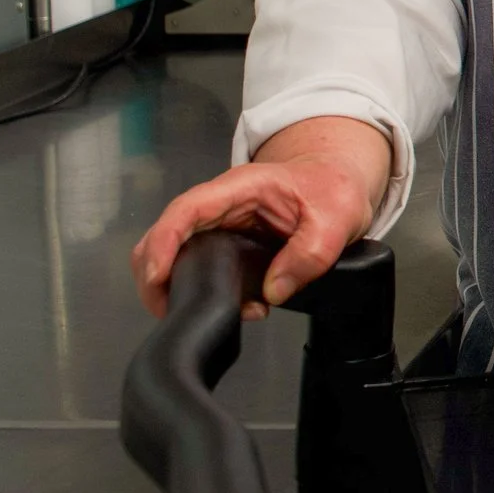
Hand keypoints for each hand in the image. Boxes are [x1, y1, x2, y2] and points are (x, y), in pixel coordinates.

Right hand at [129, 116, 390, 320]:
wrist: (337, 179)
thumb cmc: (333, 187)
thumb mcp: (337, 216)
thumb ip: (310, 253)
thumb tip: (273, 291)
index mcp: (240, 187)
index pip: (186, 211)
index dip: (164, 243)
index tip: (158, 277)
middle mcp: (220, 205)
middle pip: (163, 235)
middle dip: (156, 275)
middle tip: (173, 311)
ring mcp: (219, 224)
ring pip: (173, 253)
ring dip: (178, 286)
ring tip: (210, 313)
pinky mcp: (225, 243)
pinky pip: (198, 266)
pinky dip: (203, 290)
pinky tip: (235, 307)